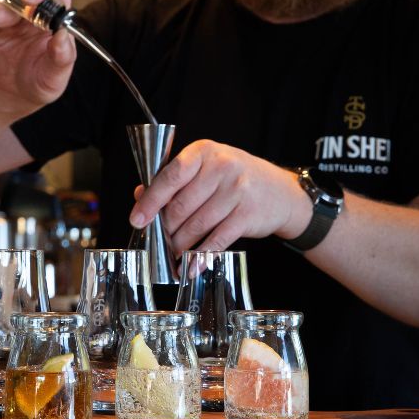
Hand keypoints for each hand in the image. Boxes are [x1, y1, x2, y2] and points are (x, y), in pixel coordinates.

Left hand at [128, 140, 310, 252]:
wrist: (281, 192)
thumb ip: (173, 179)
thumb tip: (140, 195)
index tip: (137, 220)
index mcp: (204, 152)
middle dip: (166, 228)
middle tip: (160, 240)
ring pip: (197, 225)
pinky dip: (200, 256)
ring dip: (180, 244)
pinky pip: (217, 241)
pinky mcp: (248, 215)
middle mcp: (221, 168)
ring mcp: (237, 191)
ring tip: (173, 252)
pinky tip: (191, 265)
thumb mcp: (206, 168)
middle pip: (181, 206)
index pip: (170, 177)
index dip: (150, 201)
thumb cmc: (235, 178)